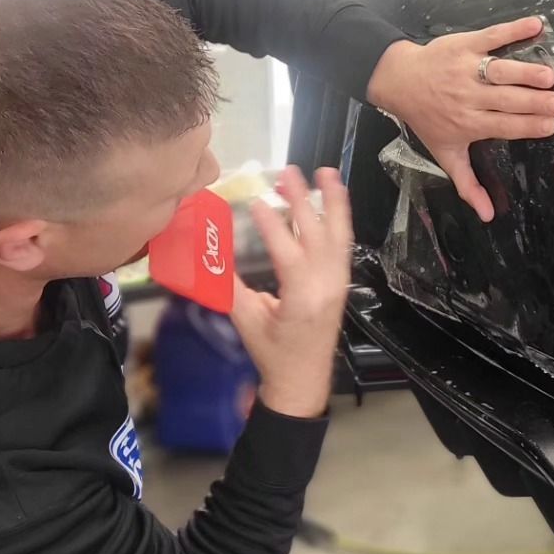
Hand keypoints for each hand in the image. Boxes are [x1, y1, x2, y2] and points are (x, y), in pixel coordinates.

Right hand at [230, 166, 352, 419]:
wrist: (303, 381)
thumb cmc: (273, 354)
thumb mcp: (246, 320)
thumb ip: (231, 286)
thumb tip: (210, 254)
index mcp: (302, 298)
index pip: (288, 252)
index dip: (272, 225)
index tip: (256, 200)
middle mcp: (326, 286)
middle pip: (317, 235)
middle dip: (304, 200)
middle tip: (288, 172)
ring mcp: (338, 283)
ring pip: (339, 236)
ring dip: (332, 203)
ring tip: (325, 173)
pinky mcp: (341, 282)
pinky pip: (343, 245)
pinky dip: (340, 220)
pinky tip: (334, 200)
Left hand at [365, 16, 553, 221]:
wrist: (400, 81)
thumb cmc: (427, 119)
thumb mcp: (445, 154)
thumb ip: (467, 184)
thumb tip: (487, 215)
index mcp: (468, 123)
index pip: (504, 126)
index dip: (528, 126)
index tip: (551, 126)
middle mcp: (468, 96)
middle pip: (507, 100)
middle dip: (535, 101)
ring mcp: (467, 68)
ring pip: (501, 70)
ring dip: (527, 73)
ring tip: (549, 77)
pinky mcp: (465, 44)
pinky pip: (492, 36)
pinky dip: (514, 30)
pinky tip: (536, 26)